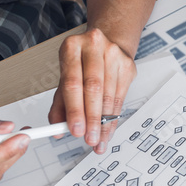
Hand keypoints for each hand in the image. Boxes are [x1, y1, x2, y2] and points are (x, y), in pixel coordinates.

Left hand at [50, 27, 135, 153]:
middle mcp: (93, 47)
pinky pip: (121, 97)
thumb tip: (57, 128)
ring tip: (98, 139)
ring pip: (109, 95)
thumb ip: (60, 104)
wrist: (105, 46)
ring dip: (104, 123)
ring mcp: (113, 55)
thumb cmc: (82, 64)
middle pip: (93, 88)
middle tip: (89, 138)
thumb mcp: (66, 77)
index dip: (74, 110)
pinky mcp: (127, 66)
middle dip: (92, 119)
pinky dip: (113, 118)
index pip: (72, 83)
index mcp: (72, 47)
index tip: (76, 130)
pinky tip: (108, 129)